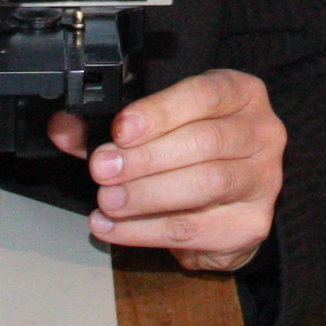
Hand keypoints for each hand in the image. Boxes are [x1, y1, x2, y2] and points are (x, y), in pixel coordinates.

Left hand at [50, 69, 284, 272]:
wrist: (230, 201)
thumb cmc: (191, 152)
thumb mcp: (155, 127)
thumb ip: (109, 127)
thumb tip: (62, 128)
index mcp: (240, 94)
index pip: (206, 95)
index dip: (161, 111)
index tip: (121, 129)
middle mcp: (262, 133)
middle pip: (206, 142)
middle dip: (147, 158)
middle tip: (103, 169)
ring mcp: (263, 180)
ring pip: (206, 184)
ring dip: (147, 194)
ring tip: (107, 201)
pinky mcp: (249, 225)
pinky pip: (194, 228)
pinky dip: (146, 230)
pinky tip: (115, 227)